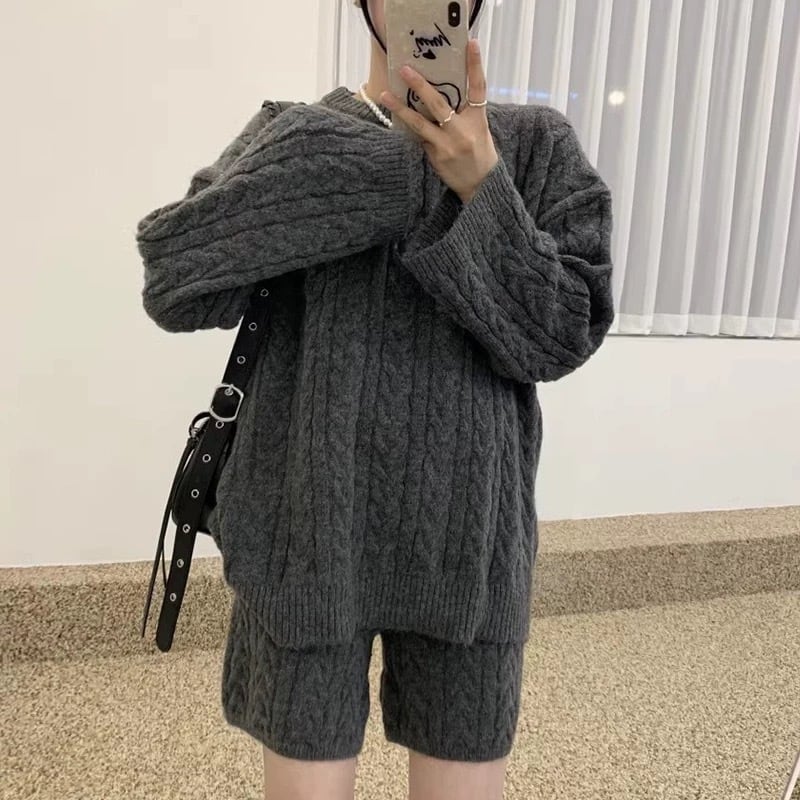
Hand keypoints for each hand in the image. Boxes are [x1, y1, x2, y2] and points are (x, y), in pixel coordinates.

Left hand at [380, 38, 498, 204]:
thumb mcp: (480, 129)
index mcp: (478, 120)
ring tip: (385, 95)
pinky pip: (418, 137)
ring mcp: (446, 145)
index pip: (478, 88)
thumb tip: (444, 88)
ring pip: (420, 123)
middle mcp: (462, 131)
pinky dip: (408, 126)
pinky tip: (394, 116)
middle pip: (439, 104)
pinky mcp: (435, 157)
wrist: (480, 185)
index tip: (471, 44)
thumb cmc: (480, 153)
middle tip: (405, 70)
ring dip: (401, 108)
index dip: (475, 65)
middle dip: (421, 86)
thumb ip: (465, 111)